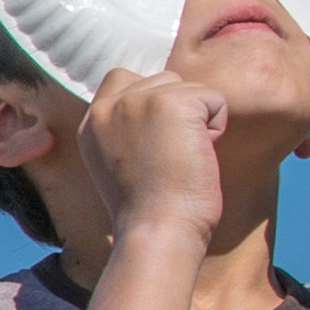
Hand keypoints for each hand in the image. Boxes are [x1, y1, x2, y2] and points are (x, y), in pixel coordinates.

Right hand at [76, 66, 227, 248]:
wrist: (156, 231)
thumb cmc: (149, 212)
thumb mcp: (119, 164)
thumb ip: (127, 130)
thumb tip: (162, 110)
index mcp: (91, 122)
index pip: (123, 78)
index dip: (151, 101)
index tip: (156, 142)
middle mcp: (109, 106)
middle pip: (163, 80)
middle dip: (179, 112)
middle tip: (168, 158)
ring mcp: (138, 100)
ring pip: (189, 88)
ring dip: (198, 121)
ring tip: (181, 159)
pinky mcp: (172, 103)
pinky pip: (214, 99)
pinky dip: (217, 128)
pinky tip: (196, 157)